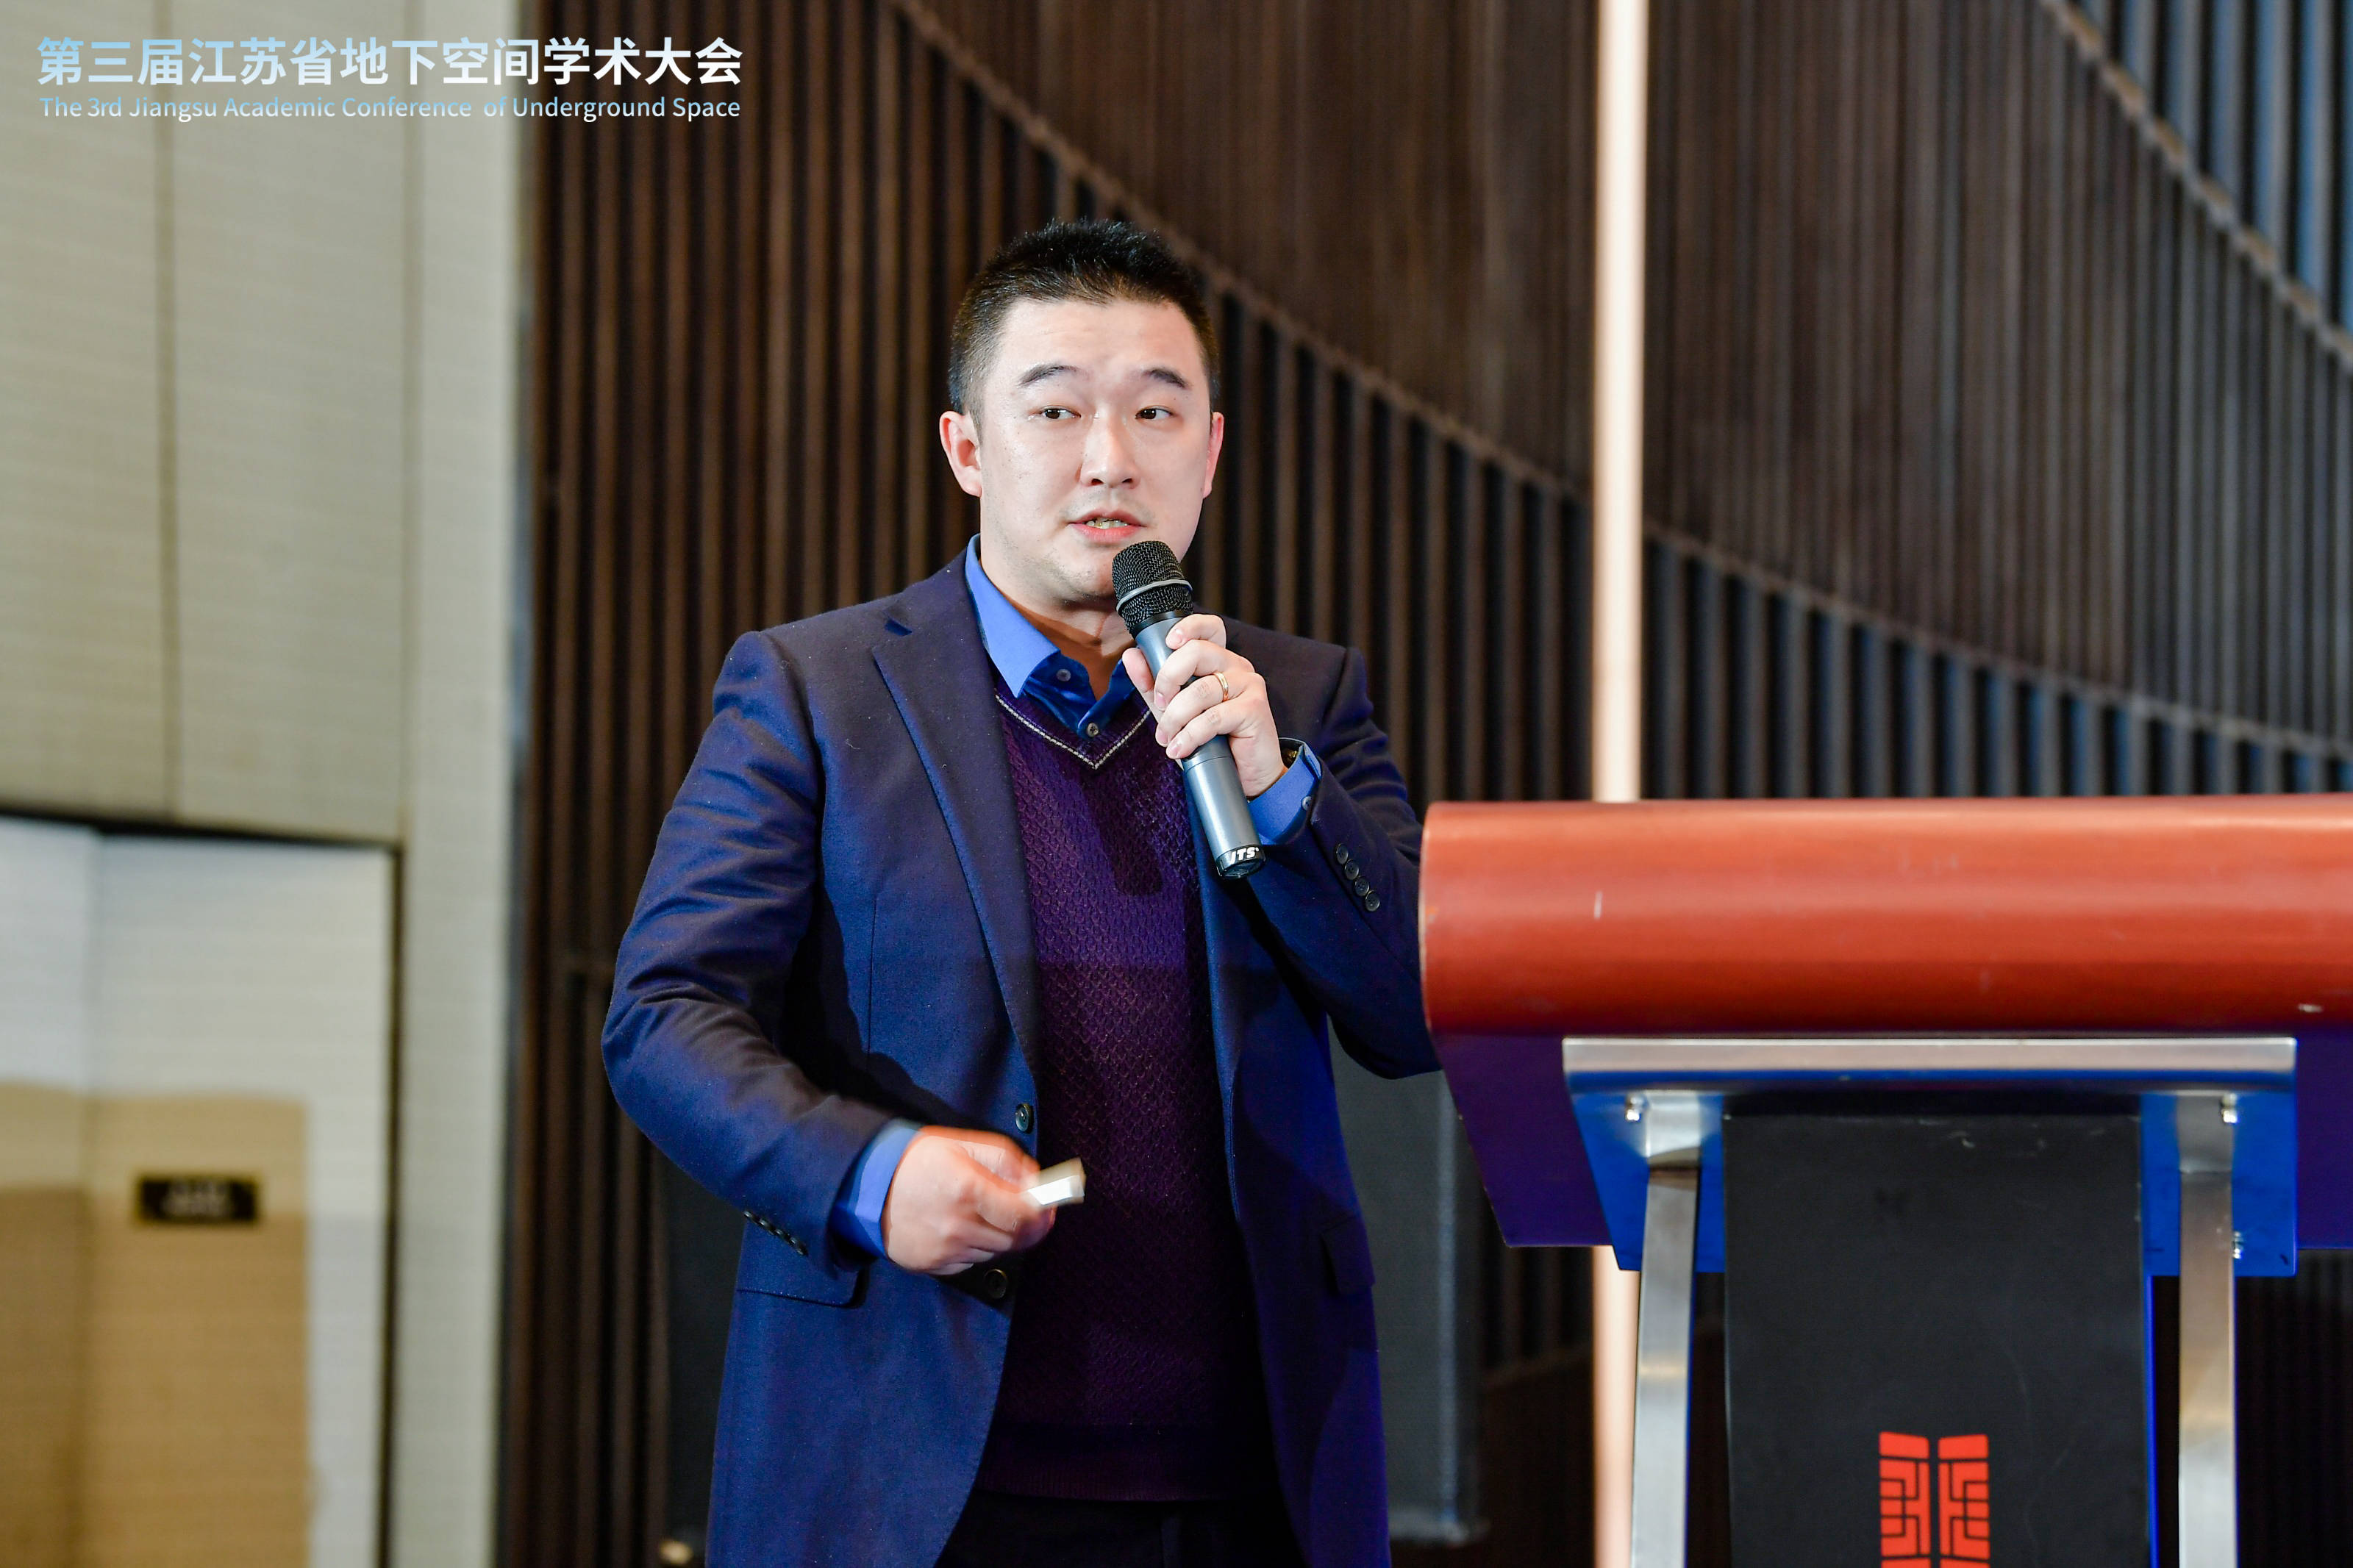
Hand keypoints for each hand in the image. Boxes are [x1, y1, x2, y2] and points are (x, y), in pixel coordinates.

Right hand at [880, 1128, 1054, 1274]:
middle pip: (1014, 1240)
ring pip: (994, 1252)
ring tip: (983, 1213)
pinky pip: (970, 1262)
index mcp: (968, 1190)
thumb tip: (1038, 1183)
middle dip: (1028, 1226)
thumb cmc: (919, 1160)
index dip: (1044, 1214)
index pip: (1024, 1216)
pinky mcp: (932, 1266)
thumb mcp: (965, 1144)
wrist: (869, 1185)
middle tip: (1030, 1213)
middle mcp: (957, 1226)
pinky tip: (961, 1227)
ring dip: (999, 1235)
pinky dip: (975, 1247)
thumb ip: (1007, 1161)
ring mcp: (944, 1250)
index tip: (1050, 1208)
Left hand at [1119, 615, 1285, 796]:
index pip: (1209, 627)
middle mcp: (1237, 666)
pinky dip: (1190, 736)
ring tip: (1168, 739)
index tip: (1168, 643)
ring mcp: (1249, 685)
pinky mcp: (1255, 709)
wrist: (1245, 776)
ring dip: (1175, 719)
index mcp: (1220, 661)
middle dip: (1168, 679)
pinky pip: (1213, 717)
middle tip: (1160, 706)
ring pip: (1200, 690)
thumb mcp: (1175, 712)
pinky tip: (1180, 749)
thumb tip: (1131, 655)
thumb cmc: (1213, 742)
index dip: (1188, 627)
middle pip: (1197, 652)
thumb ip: (1154, 685)